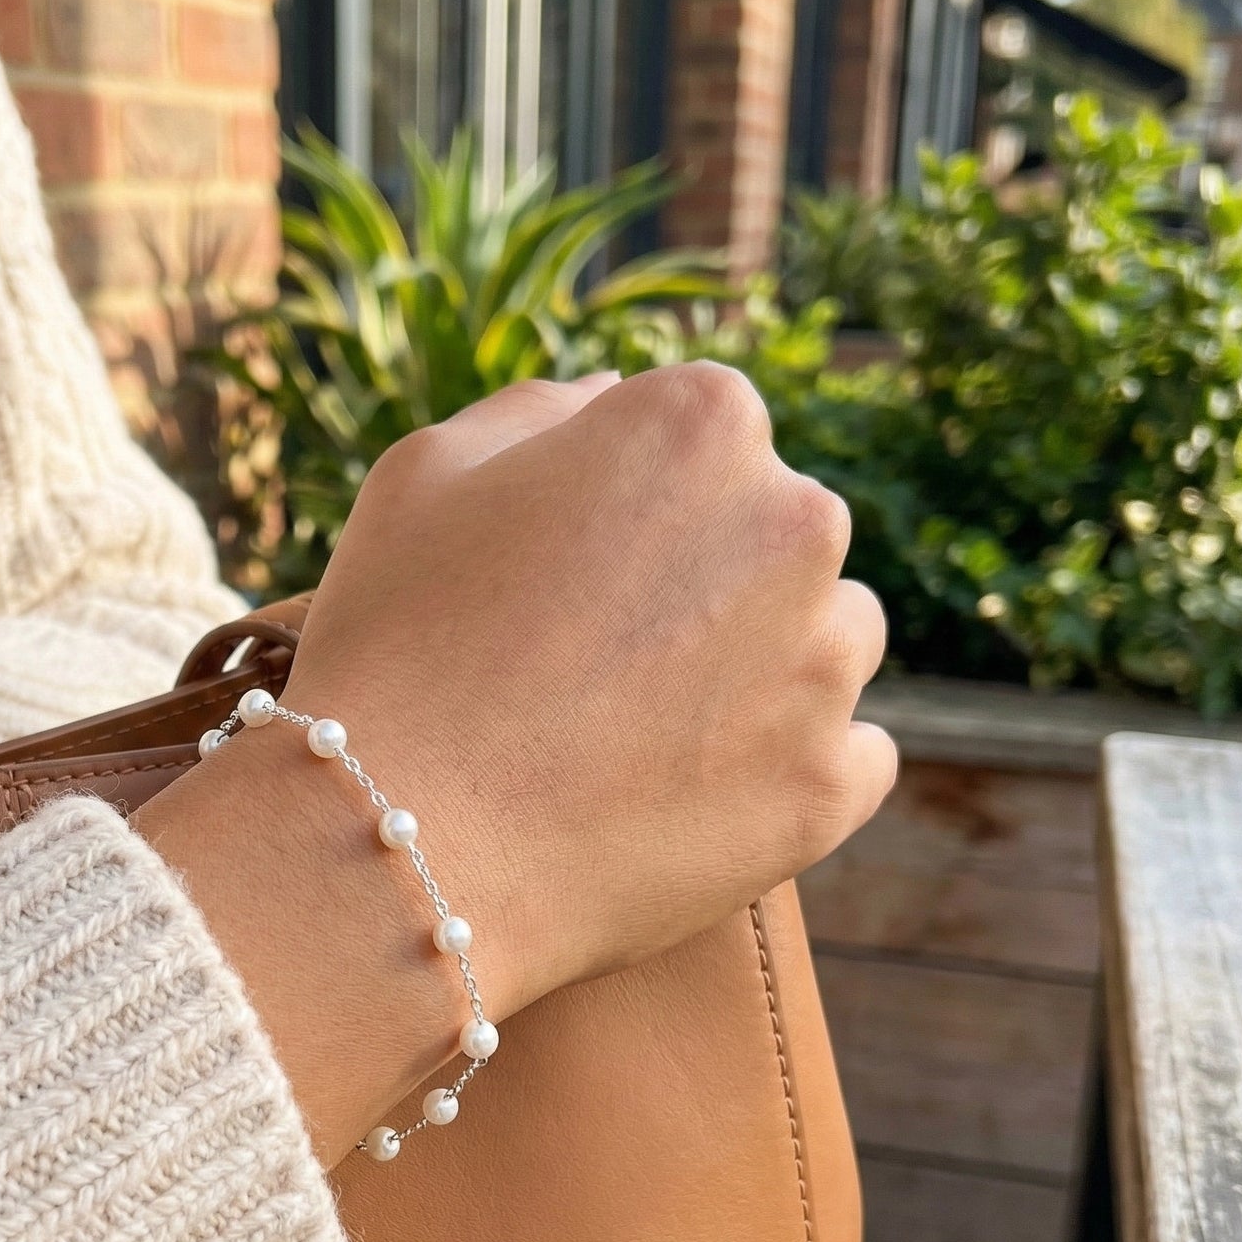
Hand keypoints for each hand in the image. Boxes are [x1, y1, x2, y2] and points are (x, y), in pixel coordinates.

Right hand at [140, 367, 893, 1148]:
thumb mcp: (427, 473)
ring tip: (644, 735)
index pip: (710, 439)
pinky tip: (694, 797)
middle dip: (713, 583)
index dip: (634, 510)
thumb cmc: (393, 646)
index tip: (573, 573)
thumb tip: (614, 399)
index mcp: (702, 423)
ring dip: (766, 672)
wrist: (395, 842)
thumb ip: (542, 412)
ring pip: (831, 643)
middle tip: (599, 663)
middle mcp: (796, 522)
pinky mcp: (830, 786)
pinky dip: (789, 775)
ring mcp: (826, 663)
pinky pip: (848, 760)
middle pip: (782, 536)